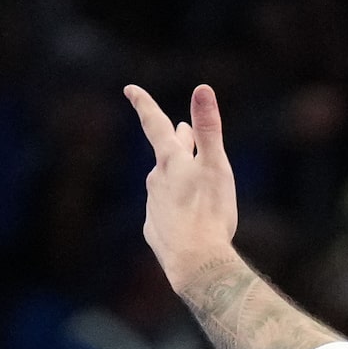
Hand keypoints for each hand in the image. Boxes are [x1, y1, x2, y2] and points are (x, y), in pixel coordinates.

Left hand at [124, 85, 241, 294]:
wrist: (195, 260)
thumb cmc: (209, 212)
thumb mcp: (216, 166)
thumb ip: (209, 128)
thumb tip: (203, 88)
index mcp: (171, 162)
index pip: (156, 125)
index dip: (144, 104)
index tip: (131, 89)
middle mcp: (156, 180)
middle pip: (165, 156)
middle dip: (175, 142)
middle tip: (180, 130)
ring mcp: (154, 205)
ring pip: (165, 185)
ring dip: (177, 178)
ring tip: (190, 180)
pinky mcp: (155, 230)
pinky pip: (165, 213)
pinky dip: (176, 209)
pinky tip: (184, 218)